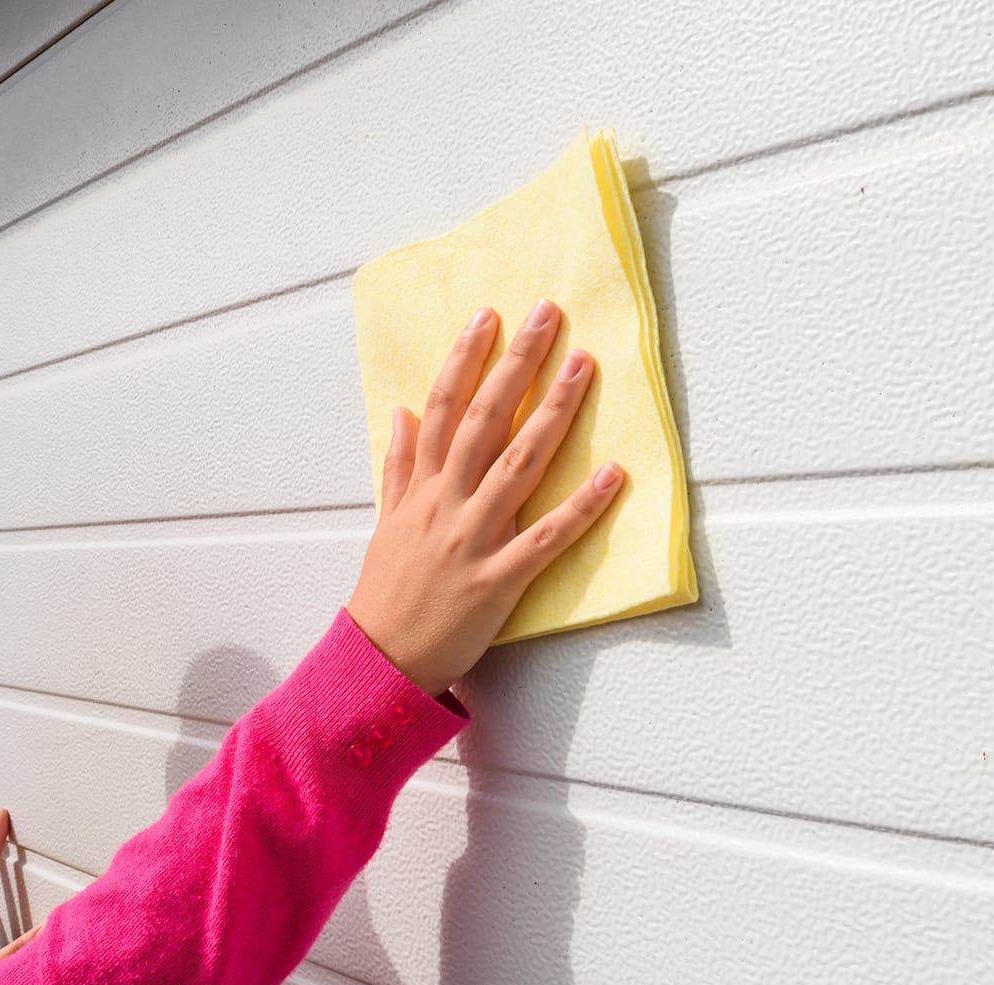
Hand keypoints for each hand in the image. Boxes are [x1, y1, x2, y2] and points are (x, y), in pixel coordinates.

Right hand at [347, 299, 623, 695]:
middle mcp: (446, 502)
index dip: (465, 357)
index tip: (489, 316)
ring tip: (582, 367)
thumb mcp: (386, 521)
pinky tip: (614, 474)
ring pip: (518, 464)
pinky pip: (546, 538)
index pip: (444, 406)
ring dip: (553, 413)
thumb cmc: (388, 593)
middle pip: (484, 418)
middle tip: (548, 314)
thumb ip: (397, 465)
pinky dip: (581, 506)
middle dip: (517, 363)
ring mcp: (472, 538)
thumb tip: (402, 412)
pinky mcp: (498, 580)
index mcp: (421, 487)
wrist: (379, 660)